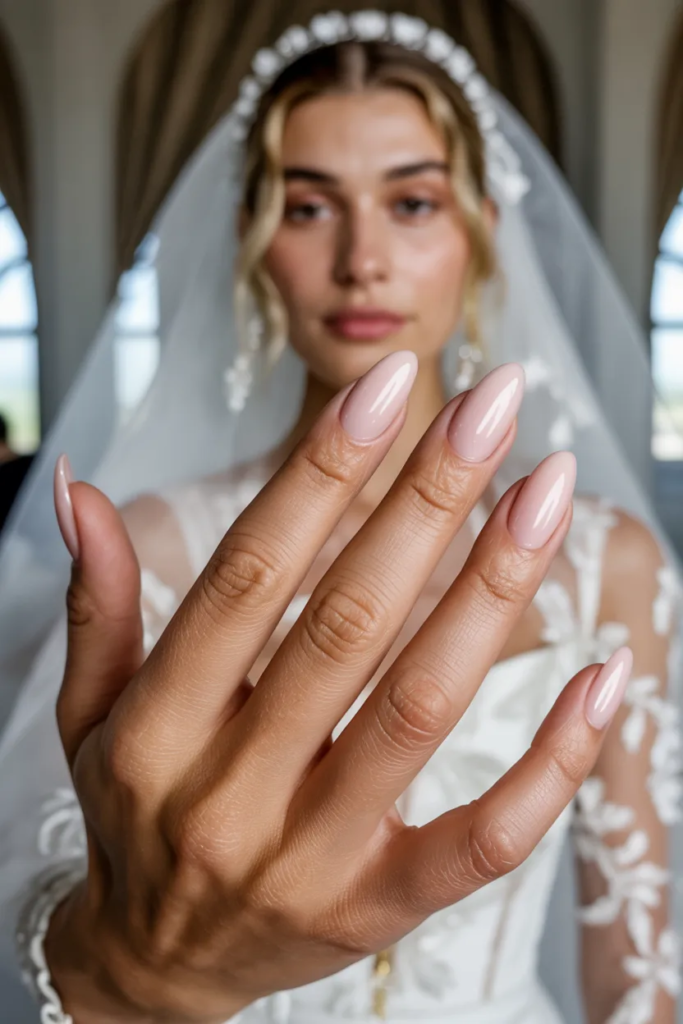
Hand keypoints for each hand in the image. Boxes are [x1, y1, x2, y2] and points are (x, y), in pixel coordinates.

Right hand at [48, 356, 630, 1022]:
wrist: (156, 971)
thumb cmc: (131, 813)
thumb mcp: (89, 712)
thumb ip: (100, 601)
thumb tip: (82, 487)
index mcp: (154, 729)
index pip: (250, 576)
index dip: (323, 472)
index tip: (392, 387)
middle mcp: (230, 794)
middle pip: (348, 624)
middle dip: (429, 499)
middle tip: (497, 401)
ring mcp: (310, 861)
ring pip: (420, 710)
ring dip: (493, 590)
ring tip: (548, 490)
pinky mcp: (379, 912)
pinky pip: (483, 838)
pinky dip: (551, 758)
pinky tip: (605, 672)